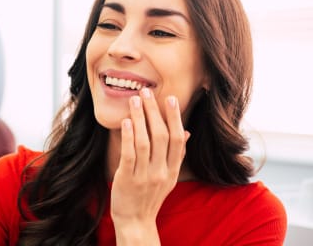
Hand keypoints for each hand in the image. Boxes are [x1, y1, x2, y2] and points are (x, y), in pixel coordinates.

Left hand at [110, 88, 189, 244]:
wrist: (136, 221)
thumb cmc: (151, 195)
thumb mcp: (169, 177)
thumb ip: (176, 155)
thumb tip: (186, 132)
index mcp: (172, 170)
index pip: (177, 140)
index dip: (174, 118)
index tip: (170, 98)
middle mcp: (161, 172)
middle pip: (161, 136)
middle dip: (154, 112)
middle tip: (147, 92)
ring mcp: (145, 176)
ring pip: (145, 142)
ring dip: (140, 119)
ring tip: (135, 100)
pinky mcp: (127, 179)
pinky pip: (129, 155)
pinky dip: (128, 137)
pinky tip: (126, 121)